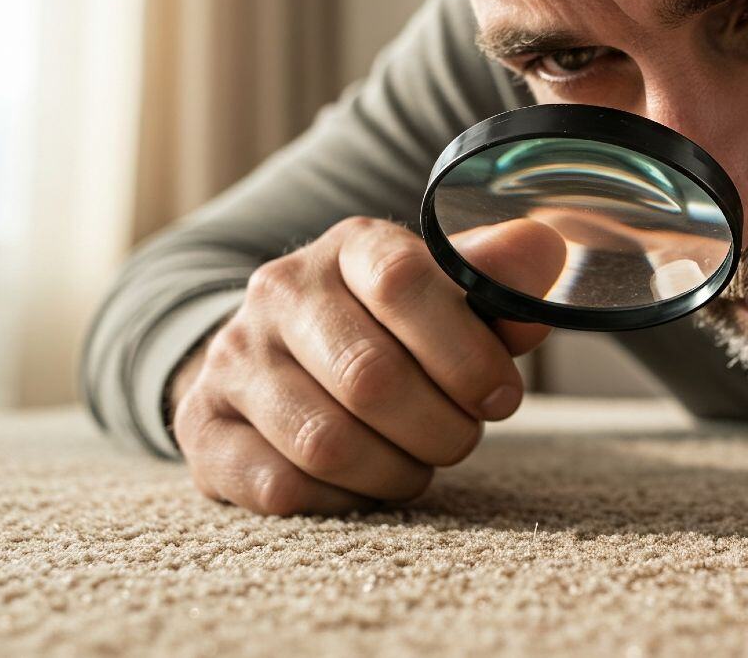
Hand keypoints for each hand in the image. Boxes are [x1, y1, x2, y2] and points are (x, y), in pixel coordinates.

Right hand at [170, 216, 565, 515]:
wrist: (277, 354)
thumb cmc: (390, 329)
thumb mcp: (448, 295)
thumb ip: (497, 281)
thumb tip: (545, 249)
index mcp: (350, 246)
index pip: (406, 282)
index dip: (466, 352)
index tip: (500, 395)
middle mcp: (279, 290)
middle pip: (372, 377)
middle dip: (440, 428)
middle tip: (460, 438)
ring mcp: (233, 357)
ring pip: (327, 442)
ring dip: (395, 471)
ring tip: (415, 463)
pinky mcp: (202, 426)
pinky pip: (282, 487)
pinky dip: (341, 501)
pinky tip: (360, 484)